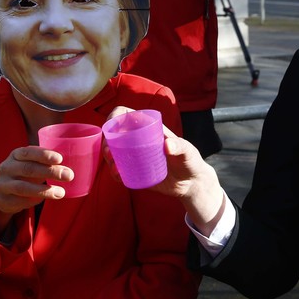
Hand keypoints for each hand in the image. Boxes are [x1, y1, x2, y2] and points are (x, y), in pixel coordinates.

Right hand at [0, 146, 72, 230]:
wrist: (4, 192)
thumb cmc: (27, 173)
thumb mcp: (33, 164)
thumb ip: (47, 163)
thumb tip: (70, 167)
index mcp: (15, 155)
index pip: (28, 152)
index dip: (44, 155)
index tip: (60, 159)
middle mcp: (6, 168)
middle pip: (28, 169)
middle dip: (50, 172)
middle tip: (69, 175)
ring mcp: (2, 184)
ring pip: (23, 187)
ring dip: (45, 190)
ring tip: (61, 192)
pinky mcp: (2, 200)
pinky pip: (20, 201)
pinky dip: (35, 200)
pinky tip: (45, 199)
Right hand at [104, 107, 225, 234]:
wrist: (192, 183)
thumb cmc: (190, 161)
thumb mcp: (187, 151)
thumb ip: (180, 146)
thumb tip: (167, 145)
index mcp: (149, 128)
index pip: (127, 115)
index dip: (116, 116)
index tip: (110, 124)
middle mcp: (139, 141)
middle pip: (116, 135)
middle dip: (107, 141)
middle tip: (108, 151)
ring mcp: (136, 157)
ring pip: (115, 153)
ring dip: (108, 157)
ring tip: (113, 164)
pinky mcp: (136, 172)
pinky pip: (121, 171)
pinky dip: (115, 172)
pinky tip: (117, 175)